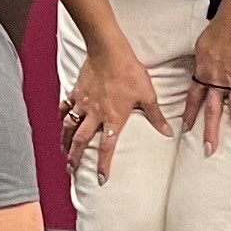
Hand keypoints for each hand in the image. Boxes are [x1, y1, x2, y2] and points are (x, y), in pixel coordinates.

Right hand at [60, 37, 168, 182]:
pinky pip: (65, 107)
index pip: (106, 147)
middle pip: (81, 141)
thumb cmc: (129, 72)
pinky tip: (60, 122)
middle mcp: (95, 115)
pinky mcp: (76, 91)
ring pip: (70, 127)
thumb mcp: (147, 95)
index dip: (103, 165)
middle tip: (71, 169)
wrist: (108, 50)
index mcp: (113, 118)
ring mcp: (83, 103)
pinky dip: (62, 116)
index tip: (101, 179)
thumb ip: (156, 116)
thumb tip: (169, 132)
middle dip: (75, 157)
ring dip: (66, 141)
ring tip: (63, 152)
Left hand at [189, 11, 230, 158]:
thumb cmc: (216, 33)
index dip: (190, 113)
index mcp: (203, 76)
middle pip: (213, 113)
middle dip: (210, 133)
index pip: (194, 98)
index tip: (186, 127)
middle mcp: (217, 86)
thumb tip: (203, 60)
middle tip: (209, 150)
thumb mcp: (201, 48)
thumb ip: (202, 59)